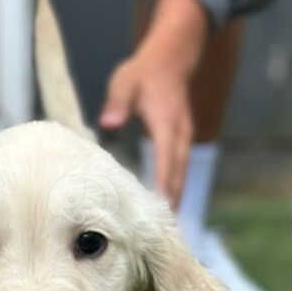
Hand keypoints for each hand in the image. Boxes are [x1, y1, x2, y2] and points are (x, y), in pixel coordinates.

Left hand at [100, 0, 207, 208]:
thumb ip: (117, 104)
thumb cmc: (145, 71)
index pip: (166, 163)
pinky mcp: (181, 139)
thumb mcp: (125, 82)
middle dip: (171, 202)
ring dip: (174, 197)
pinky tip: (164, 202)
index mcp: (167, 126)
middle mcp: (179, 135)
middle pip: (178, 175)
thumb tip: (107, 124)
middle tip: (161, 233)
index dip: (163, 188)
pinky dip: (174, 185)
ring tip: (164, 227)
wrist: (173, 57)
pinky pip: (179, 168)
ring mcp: (183, 137)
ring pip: (181, 174)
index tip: (159, 213)